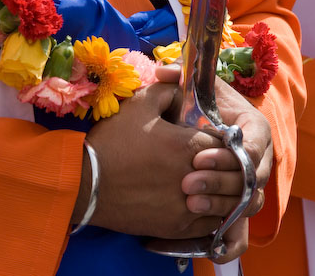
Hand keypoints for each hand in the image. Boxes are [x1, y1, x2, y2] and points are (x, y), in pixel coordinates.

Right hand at [77, 80, 226, 239]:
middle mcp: (196, 178)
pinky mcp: (177, 227)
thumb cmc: (112, 142)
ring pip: (225, 201)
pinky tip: (200, 201)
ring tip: (209, 182)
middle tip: (213, 161)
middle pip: (230, 174)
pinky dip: (210, 212)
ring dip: (221, 191)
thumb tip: (184, 85)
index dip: (223, 140)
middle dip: (225, 166)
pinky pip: (209, 223)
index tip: (213, 139)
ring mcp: (187, 207)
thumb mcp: (139, 104)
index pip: (228, 143)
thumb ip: (168, 89)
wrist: (84, 183)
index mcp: (190, 146)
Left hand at [183, 77, 271, 218]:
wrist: (201, 129)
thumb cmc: (199, 108)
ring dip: (221, 205)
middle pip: (252, 178)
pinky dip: (227, 228)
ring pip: (249, 202)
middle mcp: (260, 157)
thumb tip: (162, 70)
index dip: (229, 156)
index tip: (198, 157)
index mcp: (255, 127)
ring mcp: (253, 182)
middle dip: (221, 182)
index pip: (255, 145)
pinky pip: (243, 221)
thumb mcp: (193, 89)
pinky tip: (201, 225)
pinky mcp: (241, 202)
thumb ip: (179, 77)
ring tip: (190, 203)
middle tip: (188, 183)